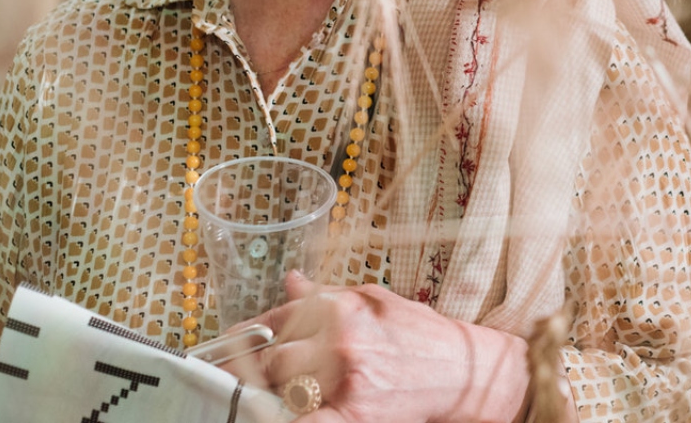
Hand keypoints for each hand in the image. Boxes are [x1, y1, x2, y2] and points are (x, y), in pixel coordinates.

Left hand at [223, 271, 530, 422]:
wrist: (462, 372)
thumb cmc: (421, 335)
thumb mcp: (376, 301)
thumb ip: (328, 295)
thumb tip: (290, 281)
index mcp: (344, 306)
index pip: (278, 319)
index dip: (248, 334)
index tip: (228, 344)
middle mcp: (341, 339)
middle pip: (272, 358)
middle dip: (260, 368)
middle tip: (251, 375)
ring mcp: (346, 379)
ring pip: (281, 389)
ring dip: (271, 393)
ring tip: (268, 395)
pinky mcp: (354, 413)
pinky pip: (301, 421)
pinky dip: (286, 416)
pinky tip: (280, 412)